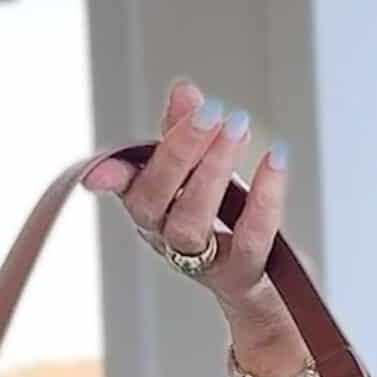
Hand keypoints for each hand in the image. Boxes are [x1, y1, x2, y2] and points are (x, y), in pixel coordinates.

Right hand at [84, 77, 296, 336]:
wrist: (268, 286)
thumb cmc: (229, 224)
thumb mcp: (205, 172)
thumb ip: (189, 132)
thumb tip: (185, 90)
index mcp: (152, 209)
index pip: (126, 186)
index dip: (112, 176)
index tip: (100, 170)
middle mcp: (166, 237)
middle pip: (157, 198)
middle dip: (180, 151)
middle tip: (212, 113)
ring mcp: (201, 260)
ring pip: (192, 220)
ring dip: (214, 170)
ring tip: (238, 128)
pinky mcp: (240, 275)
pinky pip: (250, 238)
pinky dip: (264, 198)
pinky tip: (276, 162)